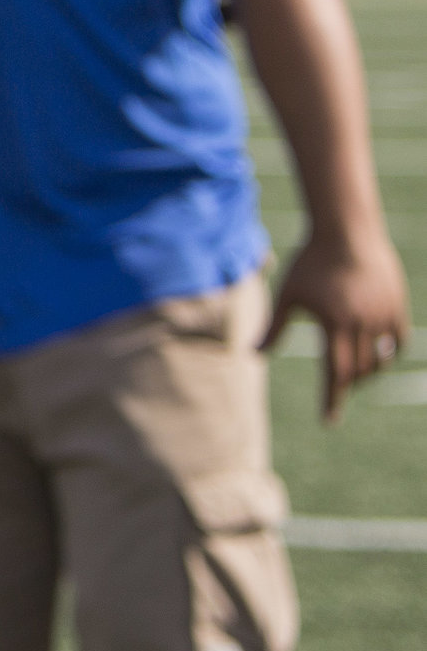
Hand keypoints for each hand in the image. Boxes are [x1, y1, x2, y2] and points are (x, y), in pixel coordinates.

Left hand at [261, 228, 411, 422]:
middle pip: (359, 371)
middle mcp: (363, 324)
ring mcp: (384, 315)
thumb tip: (251, 355)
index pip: (334, 374)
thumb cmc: (310, 261)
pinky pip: (399, 341)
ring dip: (367, 371)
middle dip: (346, 385)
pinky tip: (377, 355)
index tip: (328, 421)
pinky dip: (389, 352)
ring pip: (380, 359)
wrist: (346, 230)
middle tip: (336, 391)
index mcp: (334, 324)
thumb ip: (274, 328)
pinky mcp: (398, 306)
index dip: (331, 400)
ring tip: (353, 373)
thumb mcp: (289, 295)